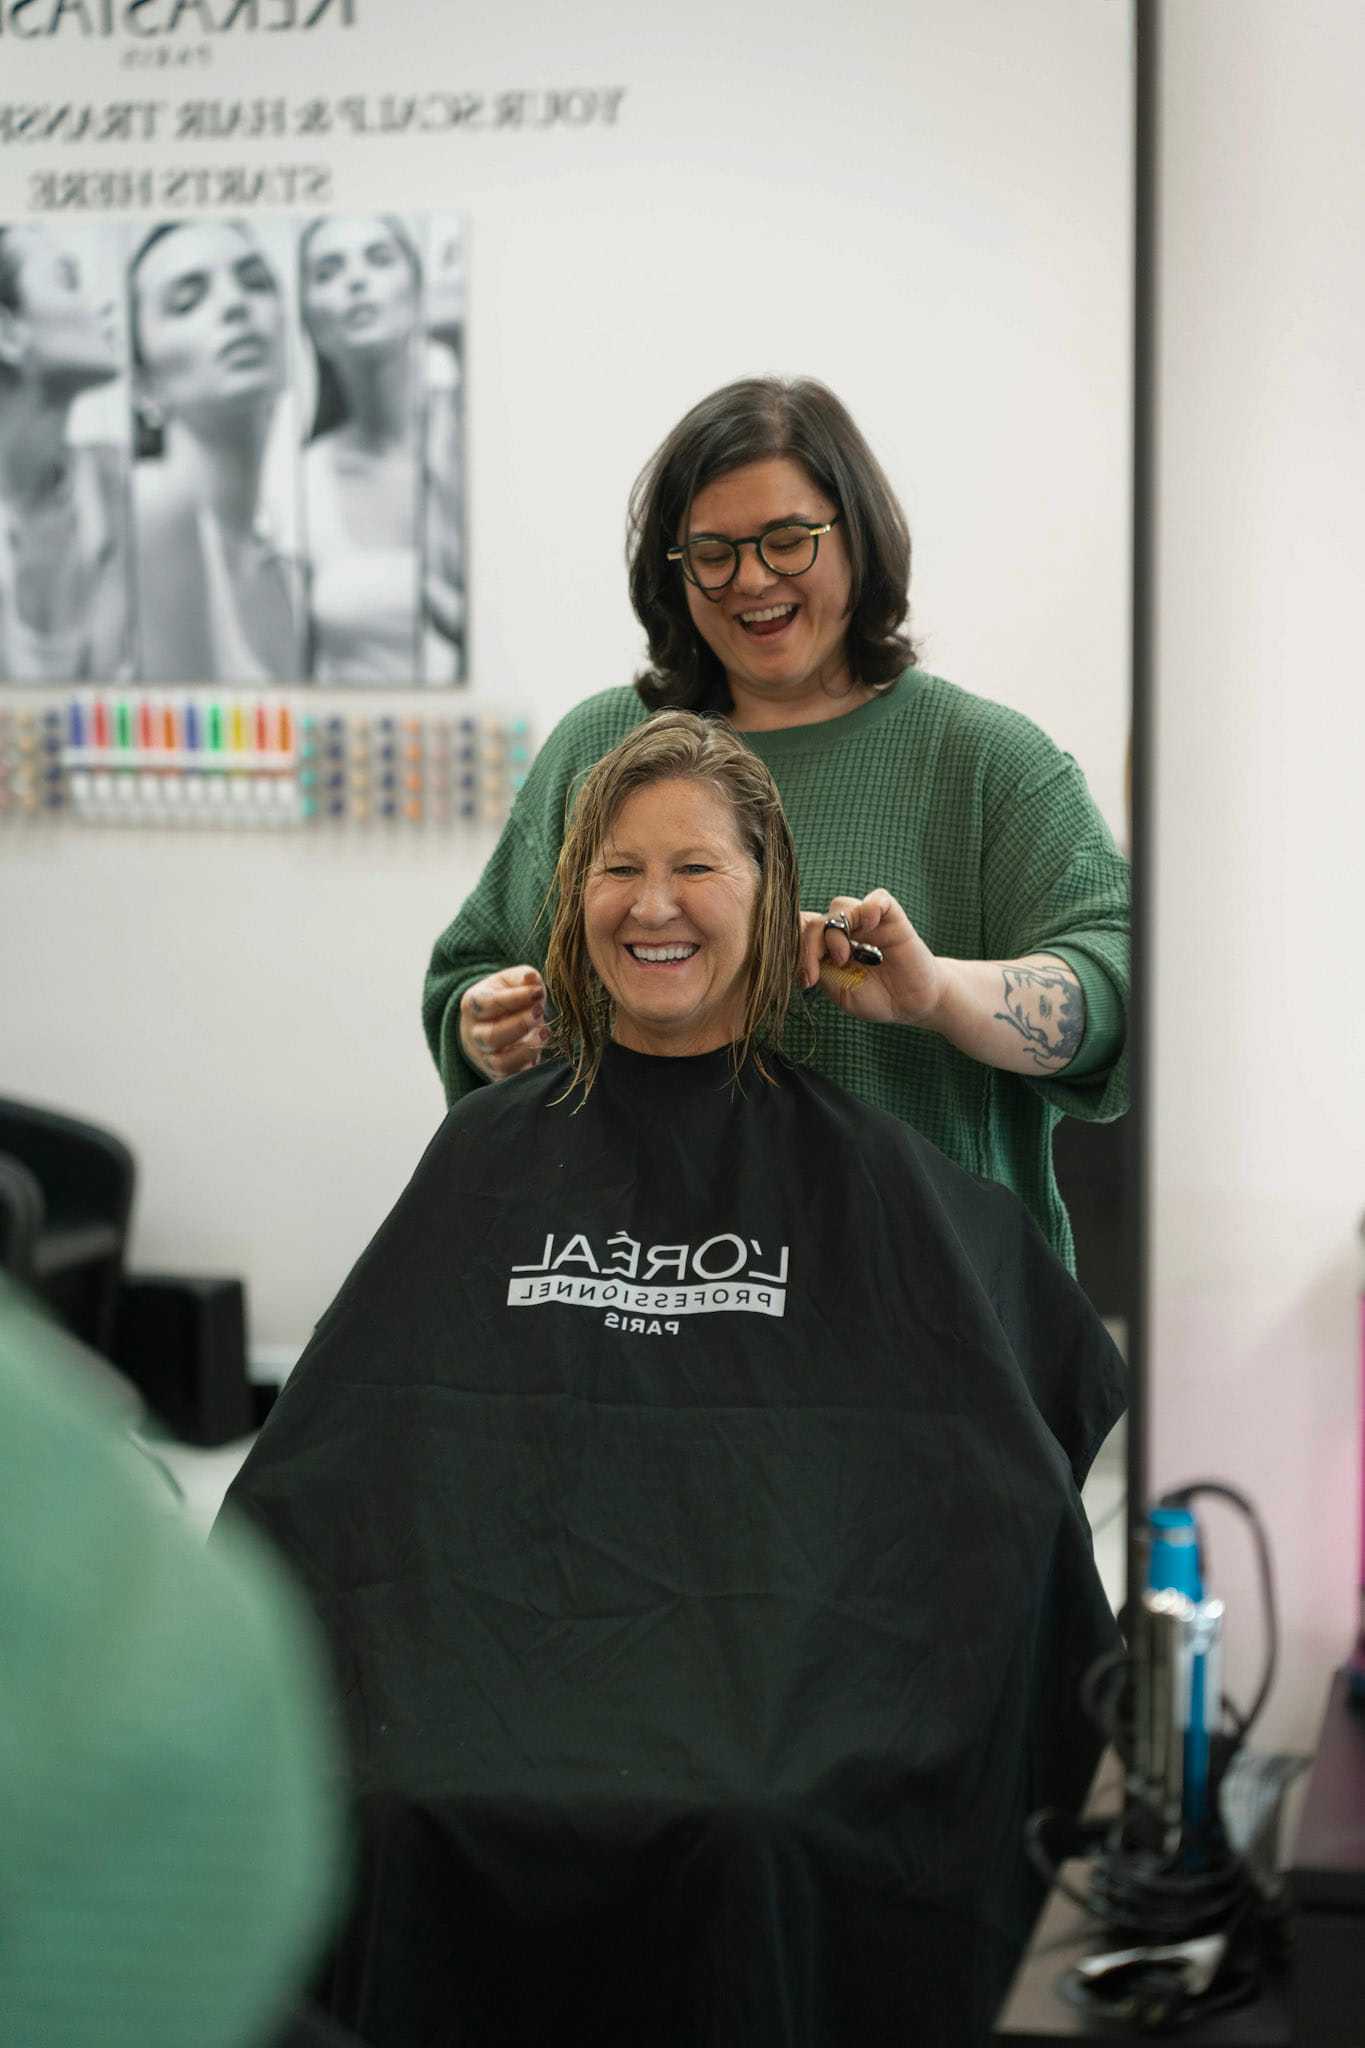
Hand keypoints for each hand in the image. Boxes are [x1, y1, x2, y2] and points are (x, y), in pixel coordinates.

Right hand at [459, 967, 548, 1080]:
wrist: (491, 1023)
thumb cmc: (505, 998)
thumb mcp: (510, 981)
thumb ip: (523, 978)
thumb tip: (532, 978)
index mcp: (473, 1005)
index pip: (488, 1004)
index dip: (514, 999)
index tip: (538, 992)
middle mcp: (474, 1034)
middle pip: (490, 1037)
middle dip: (518, 1026)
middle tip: (539, 1014)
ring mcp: (485, 1057)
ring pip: (500, 1063)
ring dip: (526, 1050)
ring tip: (545, 1033)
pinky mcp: (499, 1075)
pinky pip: (513, 1078)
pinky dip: (529, 1067)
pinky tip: (542, 1050)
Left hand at [799, 891, 946, 1027]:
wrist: (913, 1003)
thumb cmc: (876, 998)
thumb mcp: (841, 991)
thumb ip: (821, 970)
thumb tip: (797, 954)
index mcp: (827, 947)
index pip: (801, 931)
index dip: (794, 946)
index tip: (806, 978)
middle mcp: (844, 930)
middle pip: (816, 920)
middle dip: (812, 945)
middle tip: (822, 971)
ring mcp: (867, 922)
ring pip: (840, 905)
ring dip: (837, 929)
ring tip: (845, 957)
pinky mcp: (892, 918)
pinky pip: (878, 898)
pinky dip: (871, 906)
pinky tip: (871, 923)